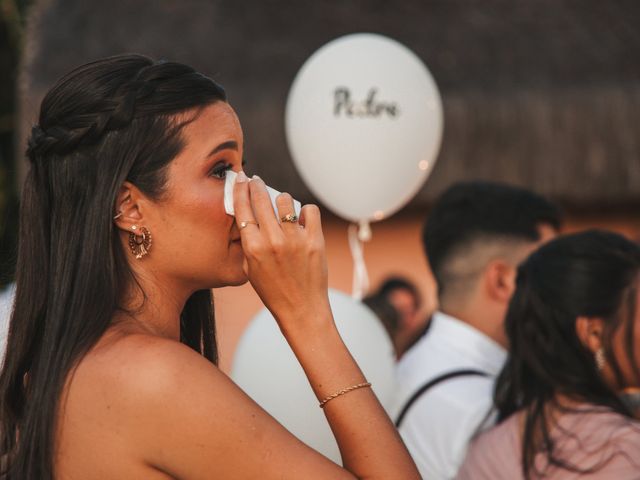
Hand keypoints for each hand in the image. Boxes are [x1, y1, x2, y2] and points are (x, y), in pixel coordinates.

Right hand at [233, 172, 330, 333]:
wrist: (301, 309)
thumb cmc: (274, 291)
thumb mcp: (250, 268)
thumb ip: (248, 242)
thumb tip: (247, 215)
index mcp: (252, 247)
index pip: (242, 208)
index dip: (240, 189)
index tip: (241, 179)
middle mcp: (272, 240)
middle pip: (261, 198)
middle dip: (257, 185)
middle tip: (257, 181)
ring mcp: (295, 239)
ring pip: (286, 200)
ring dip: (282, 201)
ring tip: (283, 208)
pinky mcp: (314, 240)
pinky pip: (310, 210)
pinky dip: (306, 212)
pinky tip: (302, 220)